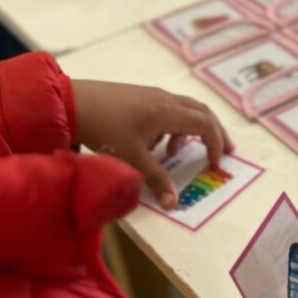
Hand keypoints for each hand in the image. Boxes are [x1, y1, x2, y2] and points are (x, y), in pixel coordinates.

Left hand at [73, 80, 232, 209]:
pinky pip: (168, 107)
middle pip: (202, 111)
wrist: (71, 103)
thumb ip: (156, 180)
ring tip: (176, 152)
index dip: (215, 144)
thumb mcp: (132, 158)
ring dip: (190, 128)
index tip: (215, 163)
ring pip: (185, 108)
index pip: (205, 125)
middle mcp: (165, 99)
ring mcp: (152, 94)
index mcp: (168, 112)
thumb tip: (174, 203)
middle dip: (215, 132)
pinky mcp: (140, 95)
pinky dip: (172, 124)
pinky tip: (154, 141)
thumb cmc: (104, 129)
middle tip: (225, 150)